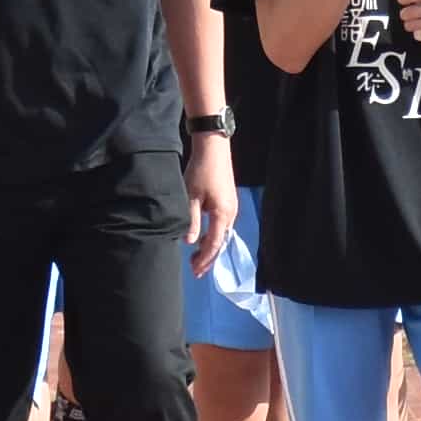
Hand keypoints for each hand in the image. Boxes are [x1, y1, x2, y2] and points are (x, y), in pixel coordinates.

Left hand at [183, 132, 238, 274]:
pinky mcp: (227, 202)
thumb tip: (190, 242)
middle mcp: (231, 214)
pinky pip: (221, 225)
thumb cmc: (200, 171)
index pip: (214, 244)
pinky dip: (212, 235)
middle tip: (196, 271)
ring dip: (209, 246)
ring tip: (196, 258)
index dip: (205, 259)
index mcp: (223, 214)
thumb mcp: (191, 197)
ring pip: (221, 234)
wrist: (214, 148)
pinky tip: (201, 238)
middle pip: (220, 242)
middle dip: (208, 258)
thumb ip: (191, 221)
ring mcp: (231, 207)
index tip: (195, 271)